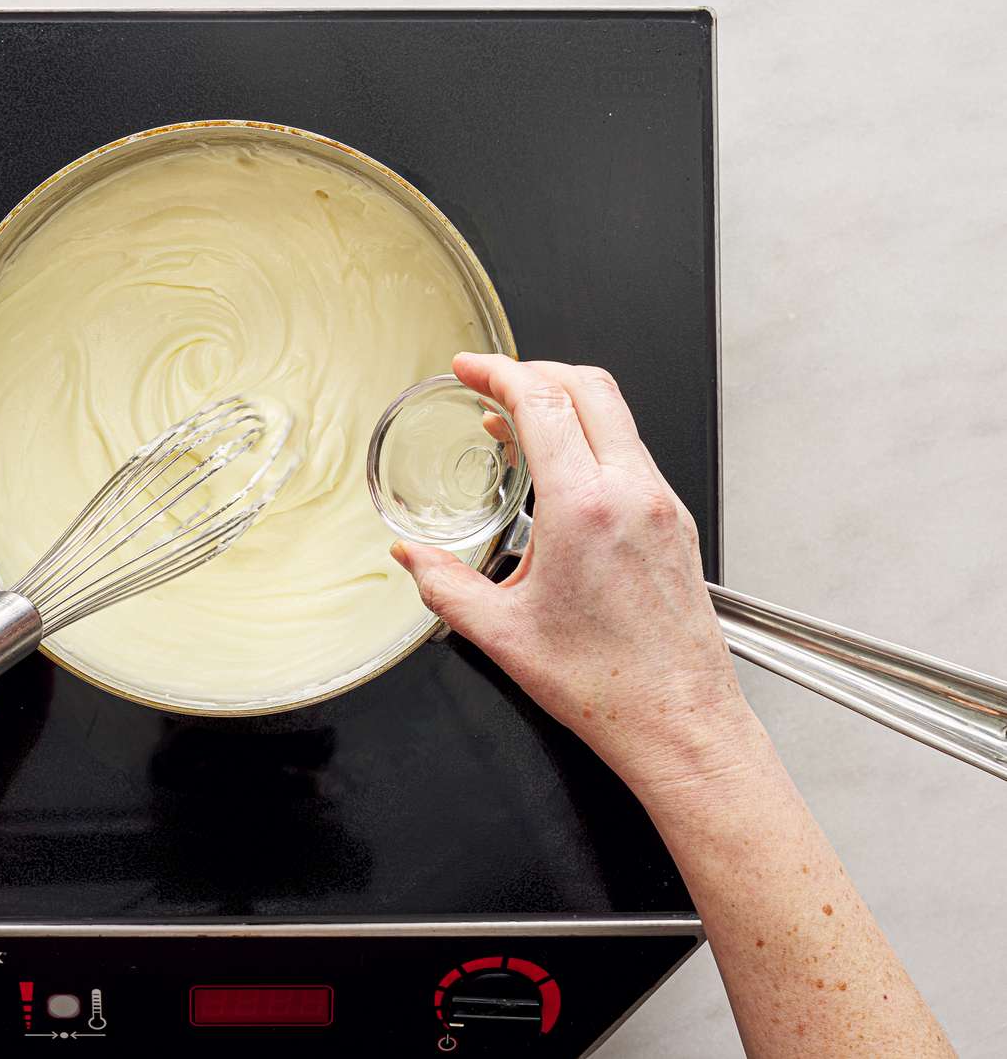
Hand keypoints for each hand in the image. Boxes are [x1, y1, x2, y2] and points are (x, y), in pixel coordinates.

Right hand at [391, 353, 754, 794]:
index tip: (469, 368)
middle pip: (588, 385)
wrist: (680, 723)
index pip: (543, 400)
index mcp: (586, 509)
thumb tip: (411, 558)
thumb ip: (444, 584)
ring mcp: (662, 504)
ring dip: (563, 404)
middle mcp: (633, 494)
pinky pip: (630, 452)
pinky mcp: (675, 522)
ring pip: (615, 415)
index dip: (498, 371)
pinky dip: (589, 439)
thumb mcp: (501, 634)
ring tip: (517, 429)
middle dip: (533, 370)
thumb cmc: (608, 687)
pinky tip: (559, 474)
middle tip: (491, 383)